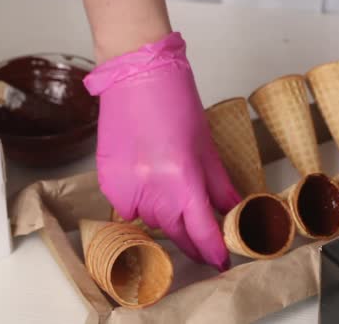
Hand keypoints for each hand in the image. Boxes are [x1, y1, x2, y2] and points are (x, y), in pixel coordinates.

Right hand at [84, 32, 240, 270]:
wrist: (136, 76)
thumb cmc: (175, 103)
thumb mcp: (206, 146)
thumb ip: (218, 185)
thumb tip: (231, 209)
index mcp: (183, 180)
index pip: (201, 231)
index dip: (213, 250)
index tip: (220, 261)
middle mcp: (152, 191)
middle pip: (175, 233)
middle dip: (191, 241)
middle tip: (202, 243)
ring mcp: (126, 189)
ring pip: (151, 221)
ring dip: (166, 217)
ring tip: (172, 197)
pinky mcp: (107, 183)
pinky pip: (128, 209)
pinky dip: (141, 204)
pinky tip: (148, 184)